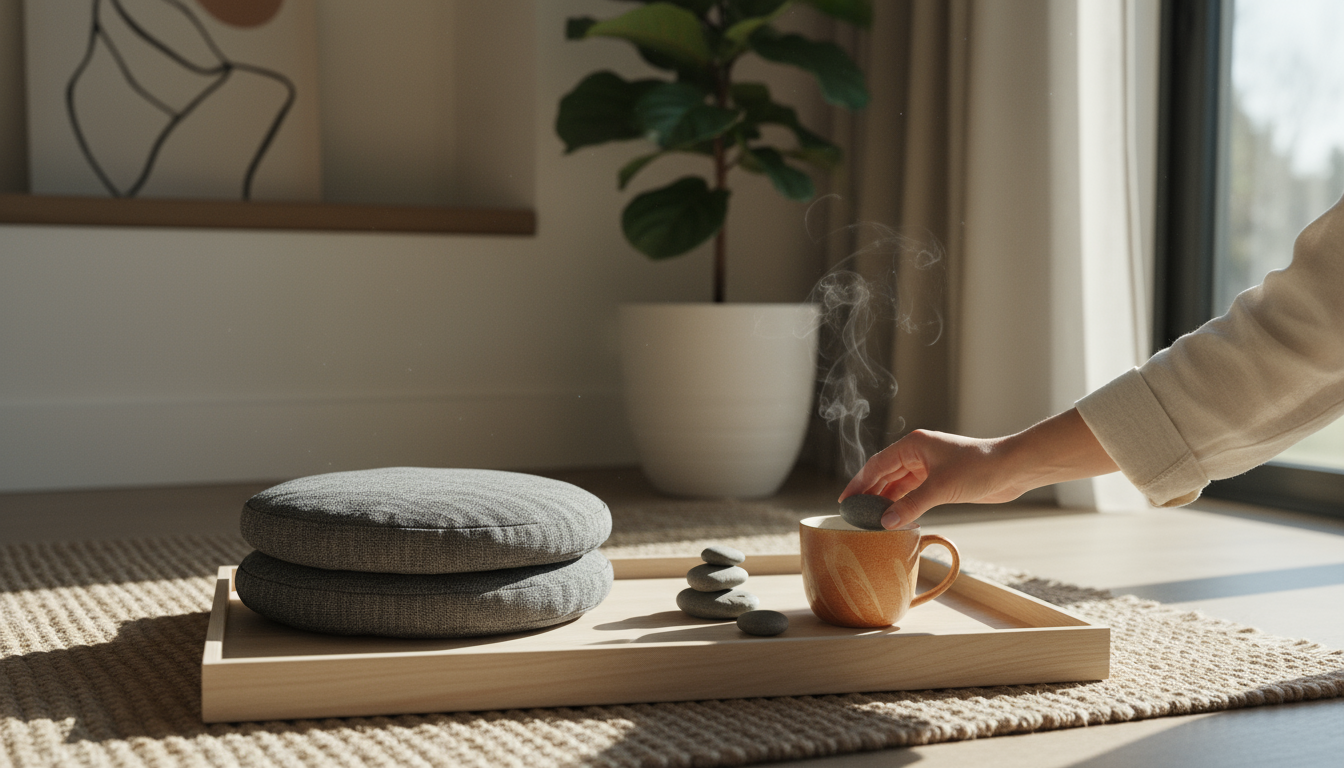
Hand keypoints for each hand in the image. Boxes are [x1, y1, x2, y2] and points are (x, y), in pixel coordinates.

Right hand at [838, 408, 1118, 528]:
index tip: (845, 500)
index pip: (877, 464)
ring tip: (872, 520)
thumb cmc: (979, 468)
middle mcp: (918, 453)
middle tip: (854, 514)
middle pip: (885, 474)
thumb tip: (885, 523)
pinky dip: (904, 504)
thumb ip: (911, 506)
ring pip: (899, 484)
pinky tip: (896, 519)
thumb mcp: (940, 489)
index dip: (859, 483)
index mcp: (913, 445)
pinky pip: (914, 492)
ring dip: (887, 501)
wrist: (1013, 469)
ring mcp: (930, 466)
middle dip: (870, 494)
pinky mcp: (941, 480)